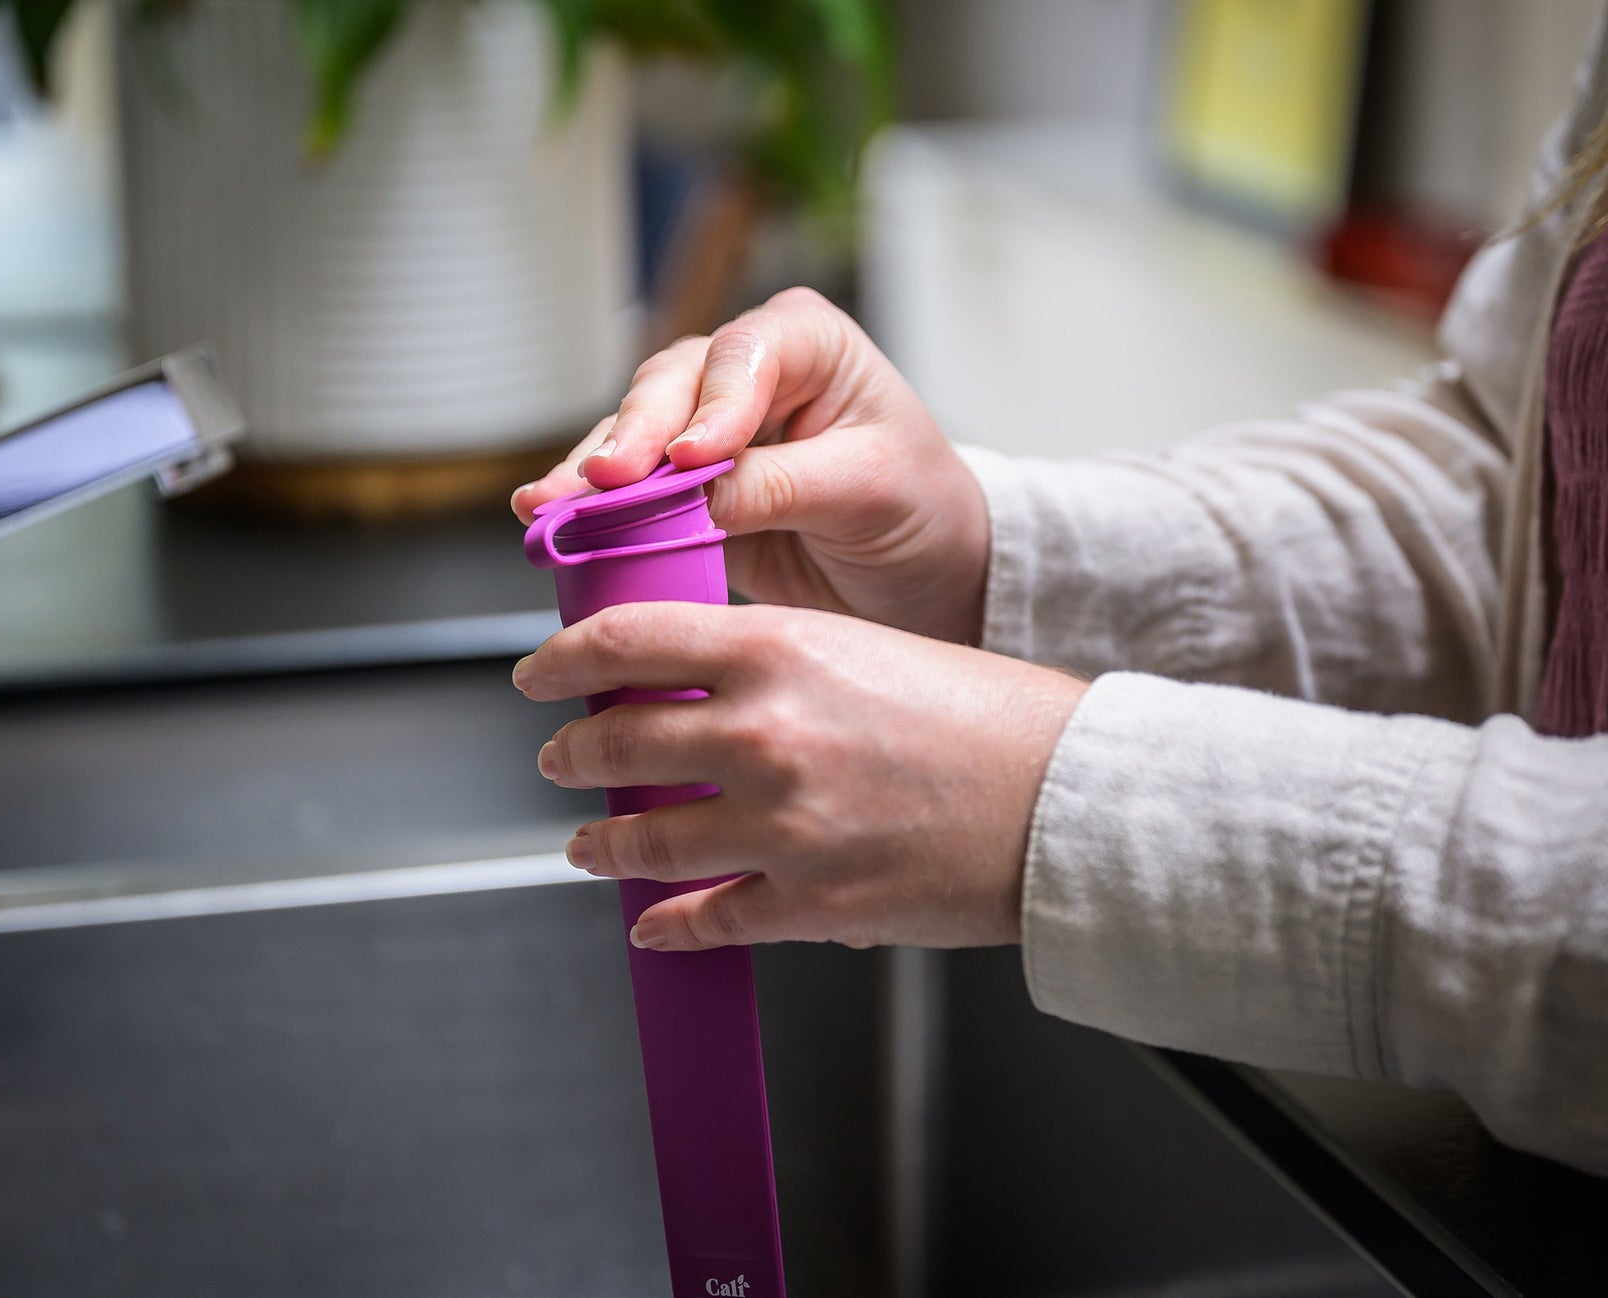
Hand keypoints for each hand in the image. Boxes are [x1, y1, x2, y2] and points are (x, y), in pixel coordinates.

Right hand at [510, 288, 990, 644]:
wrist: (916, 571)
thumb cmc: (917, 508)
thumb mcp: (868, 490)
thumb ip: (782, 484)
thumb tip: (698, 495)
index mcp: (806, 342)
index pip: (745, 354)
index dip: (712, 402)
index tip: (693, 455)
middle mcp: (744, 370)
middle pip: (671, 387)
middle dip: (633, 435)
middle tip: (605, 480)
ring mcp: (703, 424)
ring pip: (633, 431)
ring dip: (590, 471)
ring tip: (550, 505)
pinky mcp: (678, 484)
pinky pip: (625, 488)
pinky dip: (591, 506)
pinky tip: (552, 521)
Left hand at [513, 602, 1086, 950]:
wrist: (1069, 800)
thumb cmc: (988, 717)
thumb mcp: (863, 647)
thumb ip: (769, 662)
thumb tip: (691, 685)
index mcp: (779, 649)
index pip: (626, 642)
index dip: (562, 659)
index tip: (539, 672)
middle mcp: (764, 734)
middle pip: (616, 743)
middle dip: (570, 754)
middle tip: (558, 758)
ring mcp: (781, 826)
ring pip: (643, 840)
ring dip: (601, 846)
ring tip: (589, 846)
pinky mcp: (808, 903)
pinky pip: (705, 920)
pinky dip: (667, 927)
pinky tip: (654, 926)